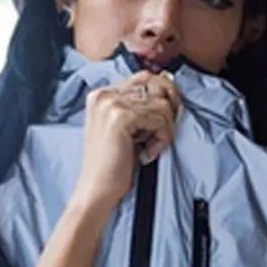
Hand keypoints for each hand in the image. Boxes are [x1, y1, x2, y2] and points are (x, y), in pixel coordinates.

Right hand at [72, 69, 181, 208]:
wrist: (97, 189)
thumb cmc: (113, 165)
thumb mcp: (125, 129)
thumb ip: (139, 108)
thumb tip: (169, 86)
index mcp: (102, 94)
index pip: (145, 77)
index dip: (163, 97)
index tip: (165, 121)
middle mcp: (104, 94)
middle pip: (157, 87)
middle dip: (167, 114)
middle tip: (160, 136)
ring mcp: (111, 103)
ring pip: (162, 105)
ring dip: (164, 131)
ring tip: (150, 148)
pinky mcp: (121, 117)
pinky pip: (160, 119)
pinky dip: (161, 139)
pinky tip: (148, 153)